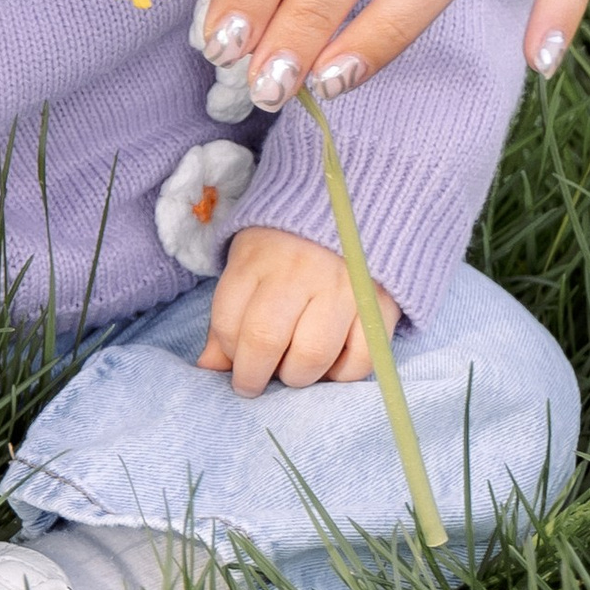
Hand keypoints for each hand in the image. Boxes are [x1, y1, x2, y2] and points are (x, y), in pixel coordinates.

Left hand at [200, 226, 399, 393]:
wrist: (351, 206)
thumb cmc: (287, 244)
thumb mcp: (248, 264)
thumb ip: (229, 316)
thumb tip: (208, 368)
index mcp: (258, 257)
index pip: (229, 321)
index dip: (228, 355)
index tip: (235, 364)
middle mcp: (299, 271)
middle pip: (266, 340)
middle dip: (254, 376)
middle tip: (256, 383)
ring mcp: (343, 287)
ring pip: (312, 355)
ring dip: (297, 377)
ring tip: (294, 370)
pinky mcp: (381, 303)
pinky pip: (360, 360)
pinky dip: (342, 375)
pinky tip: (331, 365)